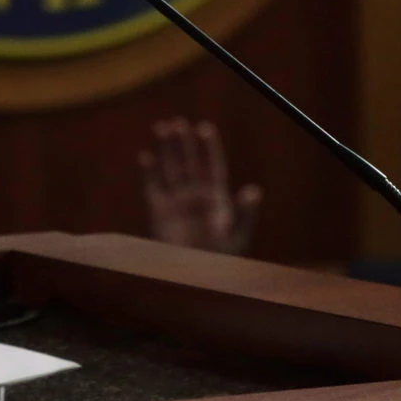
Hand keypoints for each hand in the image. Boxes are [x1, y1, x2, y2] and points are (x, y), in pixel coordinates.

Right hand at [140, 118, 260, 253]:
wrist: (194, 277)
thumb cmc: (221, 259)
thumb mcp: (238, 236)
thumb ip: (246, 213)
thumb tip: (254, 190)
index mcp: (216, 197)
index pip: (212, 165)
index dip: (208, 147)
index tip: (204, 128)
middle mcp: (195, 194)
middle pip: (188, 162)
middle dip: (184, 142)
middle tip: (178, 122)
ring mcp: (175, 201)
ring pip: (170, 168)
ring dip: (166, 149)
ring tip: (162, 126)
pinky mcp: (157, 211)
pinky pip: (151, 186)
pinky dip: (147, 172)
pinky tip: (145, 157)